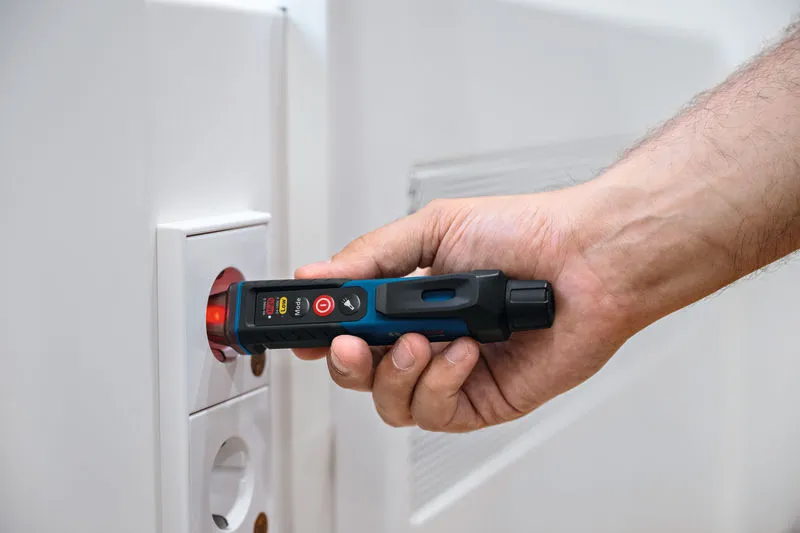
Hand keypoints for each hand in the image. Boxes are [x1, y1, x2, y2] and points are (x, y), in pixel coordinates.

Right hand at [293, 189, 632, 432]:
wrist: (586, 258)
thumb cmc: (524, 234)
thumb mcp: (435, 229)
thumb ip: (372, 256)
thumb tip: (319, 274)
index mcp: (410, 300)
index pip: (351, 327)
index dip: (322, 334)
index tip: (302, 331)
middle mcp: (428, 338)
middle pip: (361, 373)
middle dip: (346, 361)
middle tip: (352, 341)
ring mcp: (454, 373)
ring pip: (391, 401)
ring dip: (395, 373)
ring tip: (420, 340)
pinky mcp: (483, 400)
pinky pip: (436, 413)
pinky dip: (440, 382)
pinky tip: (463, 351)